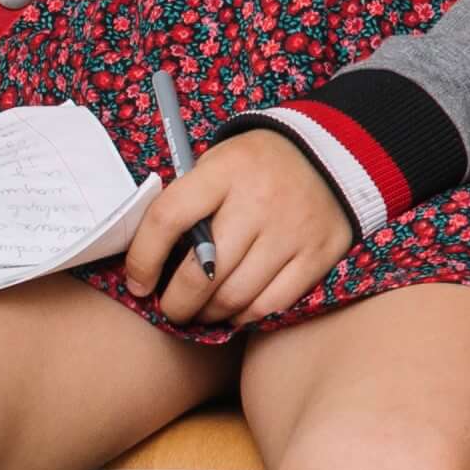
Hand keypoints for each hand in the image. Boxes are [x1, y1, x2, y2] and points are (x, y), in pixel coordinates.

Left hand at [116, 126, 352, 330]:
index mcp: (226, 171)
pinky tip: (236, 309)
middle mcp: (260, 200)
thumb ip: (186, 204)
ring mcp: (292, 229)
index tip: (138, 284)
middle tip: (170, 308)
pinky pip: (271, 303)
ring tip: (201, 311)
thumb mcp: (216, 165)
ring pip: (234, 296)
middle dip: (175, 304)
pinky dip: (245, 316)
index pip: (167, 218)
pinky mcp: (319, 252)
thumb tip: (149, 260)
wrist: (331, 153)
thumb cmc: (256, 168)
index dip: (142, 260)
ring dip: (208, 314)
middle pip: (200, 273)